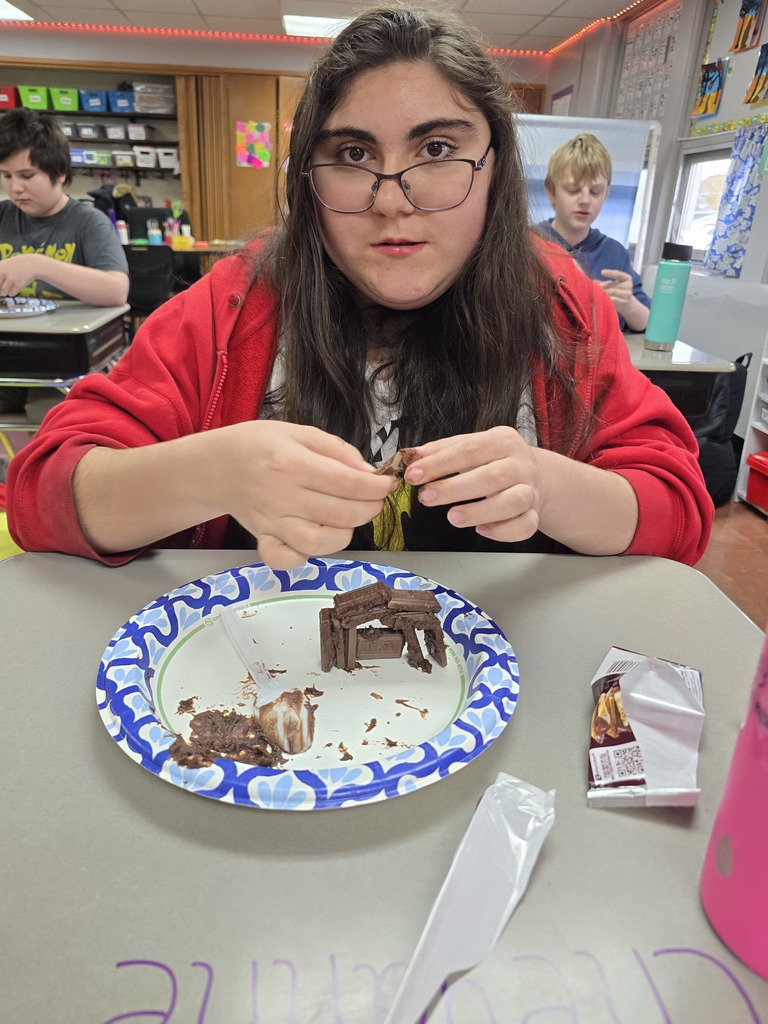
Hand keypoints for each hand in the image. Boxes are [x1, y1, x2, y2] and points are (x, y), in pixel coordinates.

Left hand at [0, 254, 39, 296]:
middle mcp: (3, 273)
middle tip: (5, 286)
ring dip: (6, 292)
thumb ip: (0, 273)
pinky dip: (13, 292)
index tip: (2, 283)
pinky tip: (16, 287)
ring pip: (3, 292)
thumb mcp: (5, 265)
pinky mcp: (18, 285)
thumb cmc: (17, 265)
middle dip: (0, 289)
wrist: (32, 264)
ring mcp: (11, 279)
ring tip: (10, 286)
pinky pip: (11, 293)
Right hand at [212, 421, 397, 568]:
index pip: (347, 482)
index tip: (387, 485)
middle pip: (340, 513)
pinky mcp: (263, 538)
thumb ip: (337, 450)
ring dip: (344, 534)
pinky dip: (303, 557)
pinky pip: (284, 559)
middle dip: (369, 508)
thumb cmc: (259, 444)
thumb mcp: (299, 432)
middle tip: (374, 500)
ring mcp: (271, 521)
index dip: (375, 487)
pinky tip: (315, 541)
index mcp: (292, 463)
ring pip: (318, 542)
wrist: (216, 464)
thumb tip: (369, 472)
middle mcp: (282, 495)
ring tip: (348, 518)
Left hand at [403, 426, 541, 542]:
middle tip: (426, 497)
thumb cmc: (495, 460)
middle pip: (491, 476)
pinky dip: (503, 531)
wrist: (535, 474)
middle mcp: (519, 464)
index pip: (469, 450)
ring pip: (512, 502)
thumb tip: (412, 457)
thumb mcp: (472, 446)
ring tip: (452, 517)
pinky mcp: (534, 514)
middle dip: (455, 488)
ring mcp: (530, 490)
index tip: (414, 474)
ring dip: (480, 511)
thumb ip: (442, 450)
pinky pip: (525, 526)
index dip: (439, 463)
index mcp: (502, 441)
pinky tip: (482, 529)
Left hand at [596, 268, 632, 313]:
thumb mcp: (612, 285)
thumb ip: (603, 283)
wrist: (626, 304)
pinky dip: (606, 299)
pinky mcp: (624, 301)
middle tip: (594, 287)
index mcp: (627, 278)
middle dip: (603, 285)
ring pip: (613, 292)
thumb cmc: (617, 291)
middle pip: (614, 284)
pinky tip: (600, 299)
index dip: (610, 273)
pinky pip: (614, 300)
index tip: (602, 272)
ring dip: (604, 292)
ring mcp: (627, 294)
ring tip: (596, 293)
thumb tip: (592, 281)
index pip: (619, 274)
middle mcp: (629, 285)